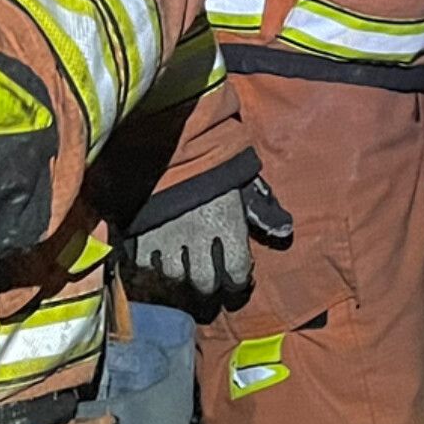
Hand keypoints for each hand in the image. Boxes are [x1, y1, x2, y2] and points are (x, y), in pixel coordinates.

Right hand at [124, 168, 293, 309]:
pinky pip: (144, 263)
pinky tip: (157, 254)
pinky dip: (151, 263)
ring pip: (174, 275)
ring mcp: (165, 237)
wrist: (166, 139)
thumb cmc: (212, 161)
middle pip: (204, 282)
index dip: (237, 281)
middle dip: (209, 284)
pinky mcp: (138, 233)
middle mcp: (196, 237)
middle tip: (208, 278)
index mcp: (226, 224)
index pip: (236, 272)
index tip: (235, 279)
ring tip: (183, 264)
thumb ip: (262, 209)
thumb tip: (285, 231)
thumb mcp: (243, 180)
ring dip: (180, 273)